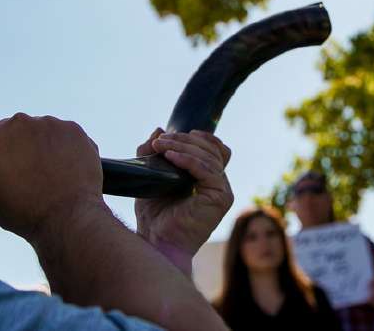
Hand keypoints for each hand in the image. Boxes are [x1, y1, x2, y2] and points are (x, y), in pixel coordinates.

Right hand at [0, 113, 105, 239]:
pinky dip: (63, 147)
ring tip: (48, 173)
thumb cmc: (20, 212)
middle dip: (16, 145)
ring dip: (40, 145)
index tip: (0, 164)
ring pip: (39, 130)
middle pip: (12, 128)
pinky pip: (62, 134)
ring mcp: (46, 122)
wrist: (66, 216)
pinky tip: (64, 168)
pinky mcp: (72, 127)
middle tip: (26, 171)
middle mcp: (16, 122)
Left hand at [134, 129, 233, 258]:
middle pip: (211, 148)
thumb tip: (158, 129)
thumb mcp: (151, 177)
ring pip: (208, 156)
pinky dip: (188, 160)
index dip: (198, 137)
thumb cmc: (154, 217)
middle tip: (160, 140)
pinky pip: (207, 170)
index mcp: (208, 179)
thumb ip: (154, 154)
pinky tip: (169, 157)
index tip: (171, 135)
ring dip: (183, 147)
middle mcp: (219, 184)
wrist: (156, 244)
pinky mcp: (220, 198)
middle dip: (184, 140)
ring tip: (160, 146)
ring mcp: (222, 191)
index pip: (215, 148)